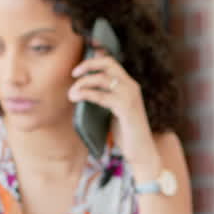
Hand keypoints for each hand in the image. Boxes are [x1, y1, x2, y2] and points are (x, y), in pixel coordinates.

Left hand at [70, 53, 158, 174]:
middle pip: (108, 63)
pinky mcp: (125, 108)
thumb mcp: (115, 111)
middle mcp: (131, 86)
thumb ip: (105, 98)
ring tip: (71, 94)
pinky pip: (101, 96)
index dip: (93, 62)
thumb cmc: (126, 134)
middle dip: (88, 64)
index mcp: (129, 86)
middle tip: (73, 74)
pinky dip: (86, 94)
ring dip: (82, 84)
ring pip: (102, 78)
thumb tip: (83, 91)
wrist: (142, 151)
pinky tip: (78, 98)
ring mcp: (130, 96)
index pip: (111, 63)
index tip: (78, 71)